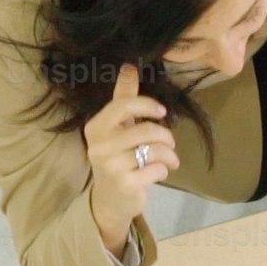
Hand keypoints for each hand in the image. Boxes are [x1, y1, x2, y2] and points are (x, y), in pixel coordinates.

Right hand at [81, 63, 174, 254]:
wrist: (110, 199)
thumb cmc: (117, 157)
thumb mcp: (117, 127)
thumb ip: (124, 97)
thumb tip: (130, 66)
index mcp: (96, 127)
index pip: (124, 105)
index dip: (148, 105)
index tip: (162, 112)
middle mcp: (100, 145)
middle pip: (146, 130)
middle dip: (165, 136)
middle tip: (170, 143)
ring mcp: (111, 166)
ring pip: (154, 150)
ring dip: (169, 155)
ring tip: (170, 159)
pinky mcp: (125, 184)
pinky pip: (157, 169)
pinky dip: (164, 170)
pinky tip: (159, 172)